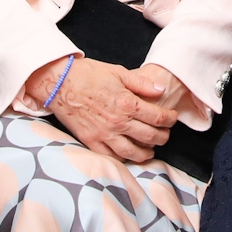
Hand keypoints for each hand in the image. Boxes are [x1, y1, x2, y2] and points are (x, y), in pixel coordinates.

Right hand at [29, 56, 176, 162]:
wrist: (59, 83)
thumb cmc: (88, 75)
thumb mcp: (119, 72)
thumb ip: (142, 84)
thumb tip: (160, 90)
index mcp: (127, 103)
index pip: (157, 117)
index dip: (170, 119)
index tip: (172, 119)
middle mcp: (118, 122)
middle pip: (150, 137)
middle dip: (163, 137)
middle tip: (165, 135)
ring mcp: (104, 134)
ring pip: (133, 153)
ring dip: (146, 153)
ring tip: (151, 149)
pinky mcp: (91, 142)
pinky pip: (111, 157)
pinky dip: (123, 159)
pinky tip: (129, 154)